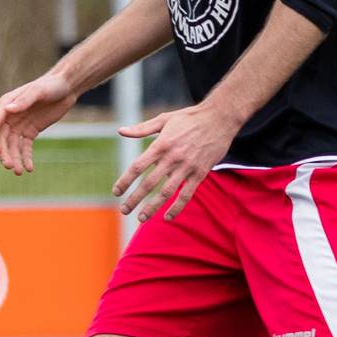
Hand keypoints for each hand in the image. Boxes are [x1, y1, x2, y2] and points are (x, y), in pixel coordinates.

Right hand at [0, 72, 77, 174]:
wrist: (66, 88)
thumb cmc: (50, 85)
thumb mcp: (38, 91)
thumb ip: (24, 101)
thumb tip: (8, 110)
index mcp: (6, 105)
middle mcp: (10, 117)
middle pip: (2, 139)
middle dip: (5, 153)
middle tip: (9, 166)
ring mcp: (19, 126)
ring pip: (13, 146)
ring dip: (14, 159)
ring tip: (19, 172)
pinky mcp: (30, 132)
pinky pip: (25, 147)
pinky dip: (26, 158)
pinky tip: (30, 168)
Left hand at [113, 103, 239, 221]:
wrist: (220, 118)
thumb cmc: (189, 118)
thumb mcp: (163, 119)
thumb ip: (141, 128)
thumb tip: (120, 131)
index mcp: (160, 145)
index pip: (137, 167)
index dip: (125, 181)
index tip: (116, 192)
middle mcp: (172, 158)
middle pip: (149, 183)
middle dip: (135, 198)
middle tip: (124, 210)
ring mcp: (187, 166)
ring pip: (167, 192)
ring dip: (153, 207)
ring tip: (142, 218)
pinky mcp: (201, 172)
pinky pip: (188, 193)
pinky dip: (178, 206)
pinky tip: (168, 216)